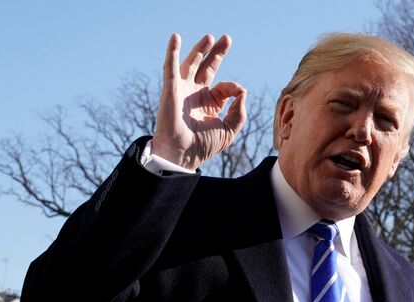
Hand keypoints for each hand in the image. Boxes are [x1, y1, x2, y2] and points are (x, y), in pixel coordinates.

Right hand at [152, 33, 246, 170]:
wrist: (182, 153)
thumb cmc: (203, 145)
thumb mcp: (229, 130)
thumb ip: (239, 113)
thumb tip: (242, 93)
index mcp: (210, 104)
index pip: (224, 87)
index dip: (233, 86)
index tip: (238, 93)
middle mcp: (196, 94)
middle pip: (207, 68)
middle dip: (216, 53)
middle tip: (226, 38)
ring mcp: (183, 90)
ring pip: (192, 64)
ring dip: (200, 49)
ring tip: (210, 37)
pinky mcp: (171, 88)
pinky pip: (171, 66)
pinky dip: (173, 52)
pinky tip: (176, 38)